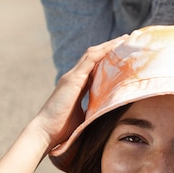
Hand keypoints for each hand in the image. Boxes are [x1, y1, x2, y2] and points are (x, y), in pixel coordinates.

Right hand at [33, 36, 126, 151]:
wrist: (47, 132)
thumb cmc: (63, 131)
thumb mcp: (84, 118)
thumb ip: (94, 111)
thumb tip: (109, 115)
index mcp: (77, 86)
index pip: (94, 67)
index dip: (107, 60)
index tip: (122, 56)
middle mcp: (74, 78)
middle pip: (94, 57)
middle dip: (110, 48)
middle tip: (127, 41)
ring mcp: (72, 77)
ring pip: (93, 54)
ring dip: (109, 46)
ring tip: (124, 40)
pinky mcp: (73, 79)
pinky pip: (90, 59)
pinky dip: (103, 51)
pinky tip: (115, 47)